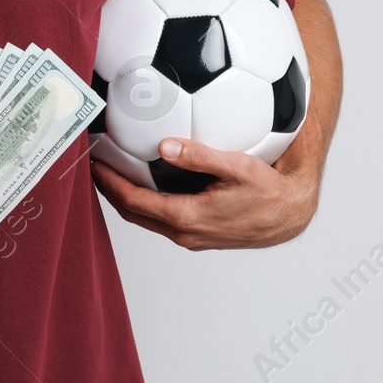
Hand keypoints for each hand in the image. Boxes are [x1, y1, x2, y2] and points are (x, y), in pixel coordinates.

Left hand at [91, 137, 319, 250]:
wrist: (290, 217)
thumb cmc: (269, 191)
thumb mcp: (237, 166)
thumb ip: (199, 156)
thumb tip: (165, 145)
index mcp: (186, 217)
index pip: (132, 201)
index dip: (108, 182)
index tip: (92, 163)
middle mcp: (184, 233)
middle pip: (132, 213)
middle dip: (109, 191)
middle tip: (92, 166)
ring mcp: (191, 238)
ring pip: (146, 219)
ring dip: (125, 198)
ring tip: (111, 173)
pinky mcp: (199, 235)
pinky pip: (162, 220)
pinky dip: (145, 203)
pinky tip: (145, 183)